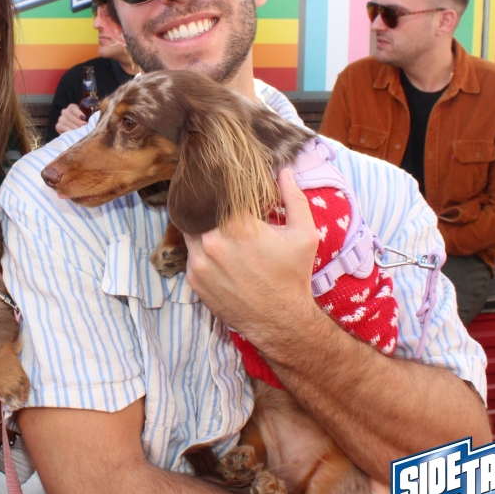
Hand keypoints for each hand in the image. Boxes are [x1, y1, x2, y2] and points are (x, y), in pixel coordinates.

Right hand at [55, 103, 87, 134]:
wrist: (75, 129)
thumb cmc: (83, 122)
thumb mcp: (86, 117)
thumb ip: (90, 115)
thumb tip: (96, 116)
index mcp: (72, 107)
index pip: (73, 108)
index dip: (78, 112)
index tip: (84, 117)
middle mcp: (65, 111)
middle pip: (70, 116)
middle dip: (78, 122)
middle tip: (85, 126)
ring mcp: (61, 119)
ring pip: (66, 122)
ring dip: (74, 127)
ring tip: (80, 131)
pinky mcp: (58, 126)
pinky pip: (61, 127)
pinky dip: (67, 130)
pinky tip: (73, 133)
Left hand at [182, 168, 322, 349]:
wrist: (281, 322)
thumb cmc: (293, 276)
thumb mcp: (303, 234)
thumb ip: (294, 198)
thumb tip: (284, 171)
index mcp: (238, 225)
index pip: (219, 193)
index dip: (222, 187)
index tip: (226, 184)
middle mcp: (212, 242)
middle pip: (200, 211)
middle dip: (209, 207)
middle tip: (219, 206)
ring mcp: (199, 262)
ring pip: (191, 232)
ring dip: (202, 228)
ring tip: (218, 228)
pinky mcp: (193, 279)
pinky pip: (191, 255)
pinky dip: (201, 251)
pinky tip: (218, 254)